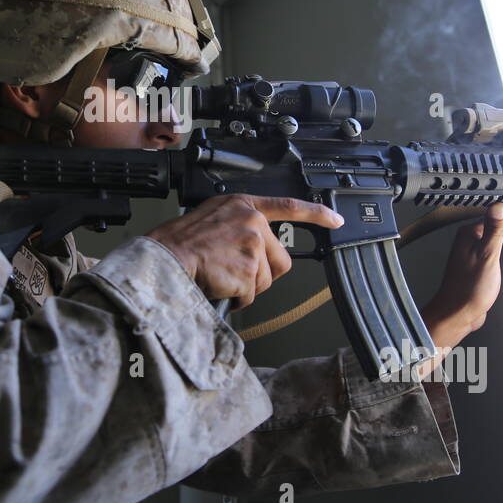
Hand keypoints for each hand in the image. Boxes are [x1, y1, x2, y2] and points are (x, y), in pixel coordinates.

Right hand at [145, 194, 344, 309]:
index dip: (316, 213)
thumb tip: (256, 243)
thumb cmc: (182, 240)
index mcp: (245, 206)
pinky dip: (236, 297)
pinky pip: (251, 295)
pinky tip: (219, 284)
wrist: (167, 256)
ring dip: (246, 286)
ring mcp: (253, 246)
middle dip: (263, 273)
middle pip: (280, 260)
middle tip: (235, 271)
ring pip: (266, 280)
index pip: (289, 205)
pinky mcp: (249, 270)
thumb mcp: (214, 216)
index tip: (335, 220)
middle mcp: (253, 223)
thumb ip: (240, 223)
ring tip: (221, 275)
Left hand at [420, 204, 502, 354]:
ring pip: (492, 235)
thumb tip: (499, 207)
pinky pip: (491, 247)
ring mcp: (470, 252)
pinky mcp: (474, 264)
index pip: (499, 220)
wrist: (457, 313)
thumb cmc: (469, 288)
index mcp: (469, 234)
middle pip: (495, 224)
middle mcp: (467, 240)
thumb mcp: (487, 256)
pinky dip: (501, 243)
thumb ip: (494, 231)